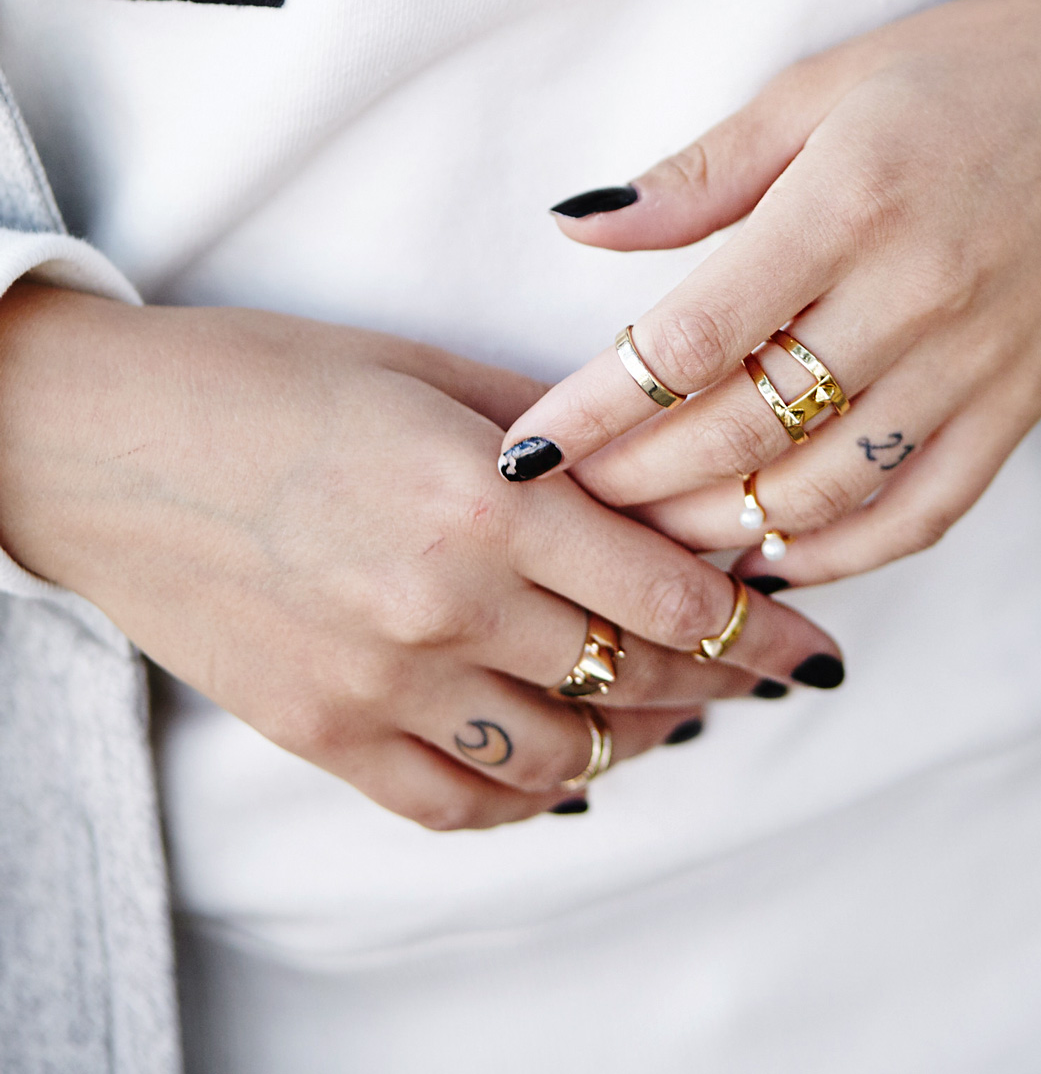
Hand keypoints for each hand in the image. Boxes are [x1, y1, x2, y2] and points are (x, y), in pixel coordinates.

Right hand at [0, 287, 841, 825]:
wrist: (98, 444)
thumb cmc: (258, 377)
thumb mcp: (419, 367)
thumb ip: (544, 424)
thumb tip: (649, 461)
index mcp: (482, 498)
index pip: (670, 594)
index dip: (760, 623)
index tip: (808, 632)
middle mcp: (444, 606)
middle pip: (636, 678)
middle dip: (723, 680)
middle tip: (770, 669)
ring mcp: (380, 686)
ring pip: (564, 758)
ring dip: (641, 739)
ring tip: (678, 711)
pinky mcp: (322, 737)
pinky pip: (460, 805)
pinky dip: (532, 797)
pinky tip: (567, 767)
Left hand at [495, 0, 1040, 584]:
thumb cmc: (970, 67)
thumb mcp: (824, 83)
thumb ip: (703, 170)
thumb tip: (575, 225)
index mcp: (851, 200)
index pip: (691, 342)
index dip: (595, 409)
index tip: (523, 450)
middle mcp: (916, 295)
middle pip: (744, 433)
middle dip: (633, 484)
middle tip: (561, 506)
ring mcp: (979, 362)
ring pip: (822, 493)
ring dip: (717, 531)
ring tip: (640, 541)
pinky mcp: (1026, 403)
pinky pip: (920, 512)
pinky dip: (837, 555)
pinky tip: (766, 556)